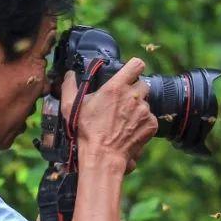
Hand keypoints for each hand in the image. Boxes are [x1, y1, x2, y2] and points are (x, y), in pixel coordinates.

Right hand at [60, 58, 156, 173]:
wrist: (103, 156)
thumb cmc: (86, 131)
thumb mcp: (71, 106)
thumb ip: (69, 86)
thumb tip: (69, 74)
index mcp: (116, 87)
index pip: (136, 64)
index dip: (134, 67)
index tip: (130, 73)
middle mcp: (133, 96)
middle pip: (142, 84)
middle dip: (134, 90)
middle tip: (123, 101)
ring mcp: (144, 111)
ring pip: (146, 102)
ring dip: (138, 108)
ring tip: (124, 119)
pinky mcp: (151, 124)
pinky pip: (150, 118)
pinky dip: (142, 123)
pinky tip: (130, 129)